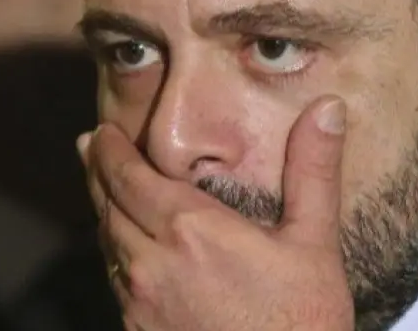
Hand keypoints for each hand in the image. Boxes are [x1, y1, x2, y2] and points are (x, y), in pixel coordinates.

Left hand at [79, 96, 353, 330]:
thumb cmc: (302, 321)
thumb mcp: (315, 242)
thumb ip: (313, 171)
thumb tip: (327, 108)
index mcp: (192, 229)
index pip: (130, 177)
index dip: (110, 151)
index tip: (101, 131)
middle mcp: (154, 263)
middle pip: (108, 205)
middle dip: (98, 171)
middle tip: (90, 146)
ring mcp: (141, 303)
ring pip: (107, 243)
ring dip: (101, 209)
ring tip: (103, 188)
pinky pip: (115, 280)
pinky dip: (113, 250)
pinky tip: (123, 247)